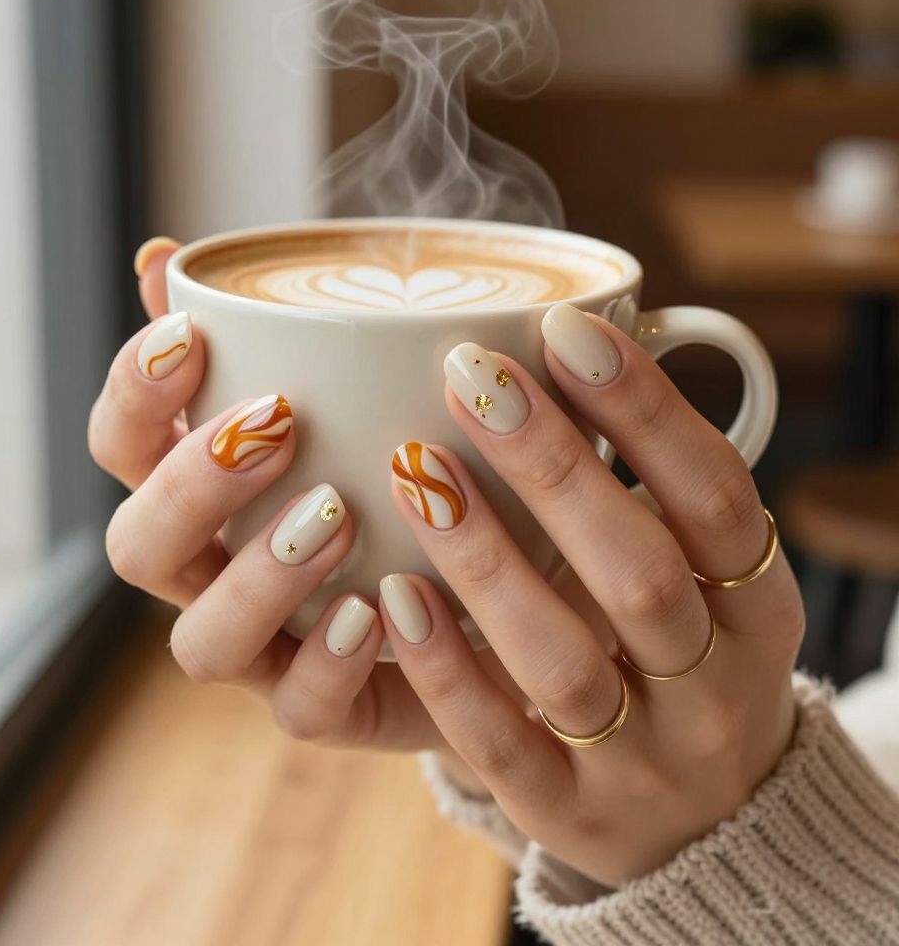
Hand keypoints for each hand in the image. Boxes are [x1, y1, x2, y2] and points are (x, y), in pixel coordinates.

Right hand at [89, 238, 482, 756]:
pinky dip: (328, 663)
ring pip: (202, 641)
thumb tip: (164, 257)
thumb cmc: (410, 467)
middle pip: (138, 548)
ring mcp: (267, 647)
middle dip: (190, 485)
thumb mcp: (361, 388)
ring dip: (257, 576)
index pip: (124, 447)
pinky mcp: (329, 705)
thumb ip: (270, 329)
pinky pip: (298, 709)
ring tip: (334, 512)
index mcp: (208, 491)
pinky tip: (376, 609)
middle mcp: (218, 571)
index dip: (134, 396)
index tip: (191, 336)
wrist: (503, 579)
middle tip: (276, 423)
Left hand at [380, 305, 803, 884]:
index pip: (714, 496)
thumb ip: (658, 490)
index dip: (644, 409)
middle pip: (639, 572)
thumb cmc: (685, 656)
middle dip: (551, 465)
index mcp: (757, 605)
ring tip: (414, 469)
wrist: (714, 824)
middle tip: (470, 374)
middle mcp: (714, 685)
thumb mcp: (707, 578)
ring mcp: (643, 761)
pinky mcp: (569, 813)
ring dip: (485, 561)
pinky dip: (447, 672)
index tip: (565, 327)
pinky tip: (394, 597)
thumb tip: (576, 344)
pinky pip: (501, 746)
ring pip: (562, 660)